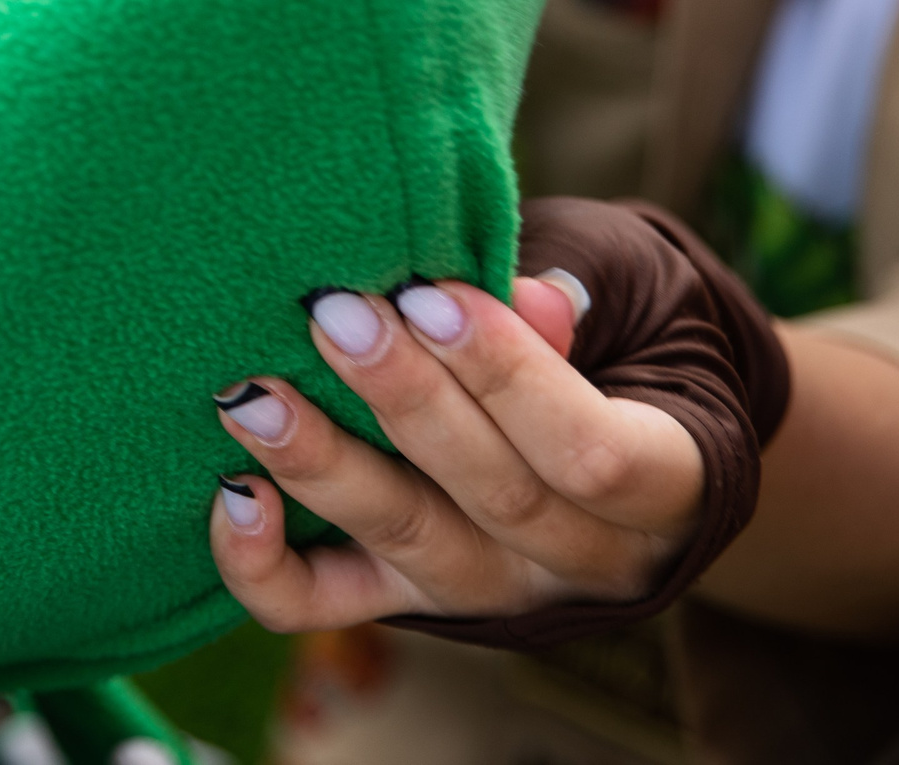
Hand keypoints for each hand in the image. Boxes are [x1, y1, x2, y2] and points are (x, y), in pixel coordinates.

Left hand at [208, 274, 703, 630]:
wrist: (609, 423)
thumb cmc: (622, 331)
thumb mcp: (633, 295)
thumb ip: (583, 293)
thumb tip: (529, 296)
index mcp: (667, 486)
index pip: (593, 454)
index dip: (512, 377)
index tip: (429, 292)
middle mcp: (581, 560)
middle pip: (494, 498)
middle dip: (404, 401)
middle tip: (333, 315)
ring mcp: (488, 590)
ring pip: (408, 543)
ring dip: (324, 466)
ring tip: (257, 396)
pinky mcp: (401, 598)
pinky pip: (326, 606)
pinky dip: (265, 565)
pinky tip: (232, 496)